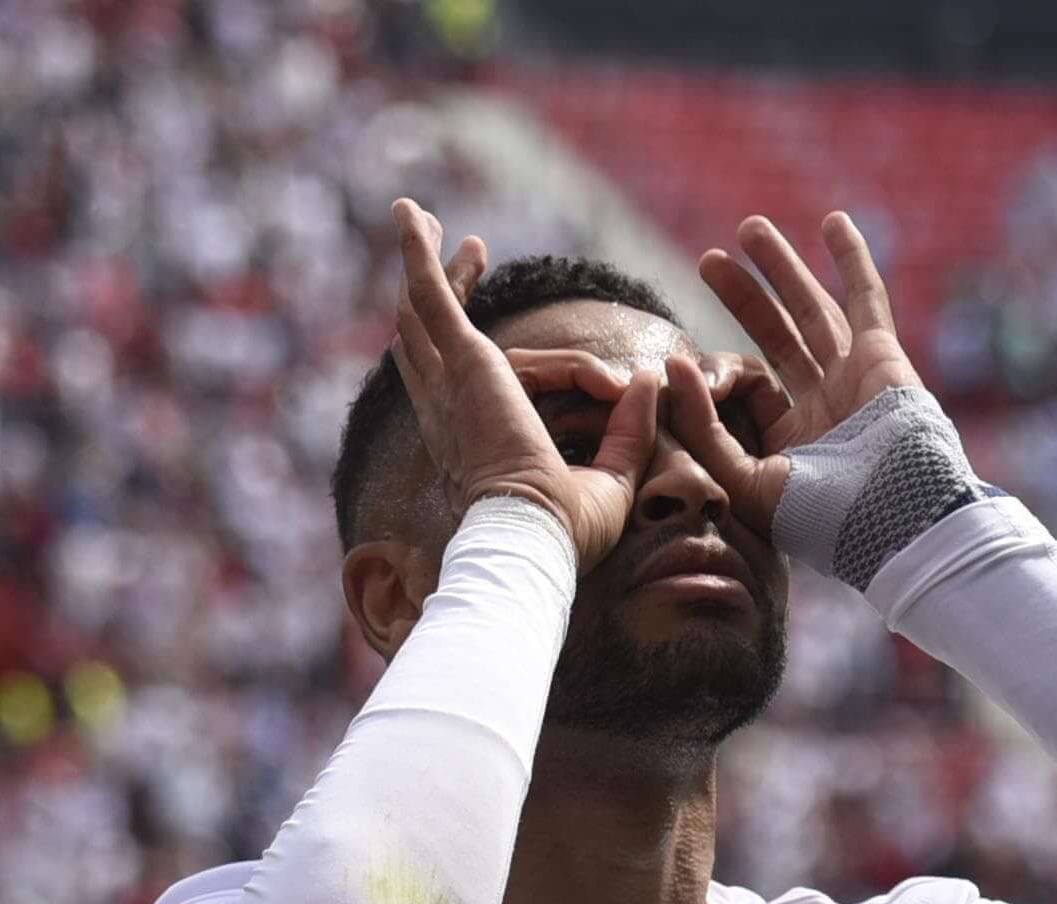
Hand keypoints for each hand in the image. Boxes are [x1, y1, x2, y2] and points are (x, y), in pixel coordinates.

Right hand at [381, 198, 654, 565]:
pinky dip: (421, 256)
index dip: (525, 357)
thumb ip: (629, 430)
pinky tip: (411, 214)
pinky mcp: (465, 362)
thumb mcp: (611, 477)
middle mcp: (450, 409)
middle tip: (445, 243)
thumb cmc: (566, 533)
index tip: (598, 373)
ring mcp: (452, 384)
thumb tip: (646, 380)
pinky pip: (434, 299)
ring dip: (423, 261)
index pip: (485, 381)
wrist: (536, 536)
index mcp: (476, 438)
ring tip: (416, 215)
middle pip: (430, 336)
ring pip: (423, 311)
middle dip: (438, 287)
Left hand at [674, 211, 930, 530]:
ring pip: (813, 311)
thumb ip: (703, 426)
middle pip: (779, 337)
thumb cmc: (819, 515)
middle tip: (709, 261)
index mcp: (795, 442)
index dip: (715, 373)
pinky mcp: (881, 355)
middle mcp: (825, 407)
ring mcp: (854, 377)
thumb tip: (673, 364)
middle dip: (746, 297)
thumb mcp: (742, 479)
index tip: (679, 362)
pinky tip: (834, 222)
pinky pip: (867, 298)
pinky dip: (853, 259)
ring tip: (750, 228)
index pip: (750, 389)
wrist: (889, 519)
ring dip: (784, 269)